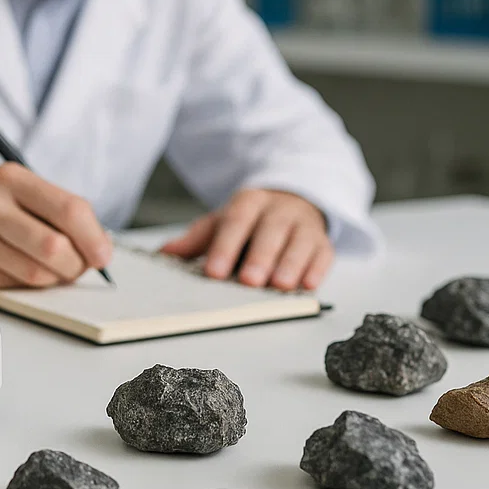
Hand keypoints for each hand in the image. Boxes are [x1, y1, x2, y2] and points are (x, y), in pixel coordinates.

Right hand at [0, 163, 111, 291]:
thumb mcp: (15, 193)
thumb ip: (57, 213)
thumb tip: (100, 247)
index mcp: (10, 177)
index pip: (69, 209)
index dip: (95, 238)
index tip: (103, 254)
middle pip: (56, 246)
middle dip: (76, 265)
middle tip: (78, 267)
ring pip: (38, 274)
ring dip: (54, 279)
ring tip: (49, 270)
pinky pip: (15, 287)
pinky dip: (28, 287)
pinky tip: (20, 273)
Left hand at [160, 188, 332, 290]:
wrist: (291, 202)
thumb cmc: (251, 221)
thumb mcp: (221, 223)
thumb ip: (196, 239)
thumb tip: (165, 253)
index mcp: (249, 203)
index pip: (235, 223)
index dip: (224, 248)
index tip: (214, 272)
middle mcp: (278, 211)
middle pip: (270, 232)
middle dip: (260, 257)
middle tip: (250, 280)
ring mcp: (303, 225)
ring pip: (299, 242)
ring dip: (290, 265)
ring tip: (280, 286)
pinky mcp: (323, 243)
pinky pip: (323, 254)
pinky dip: (317, 270)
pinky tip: (308, 285)